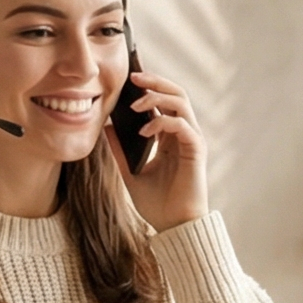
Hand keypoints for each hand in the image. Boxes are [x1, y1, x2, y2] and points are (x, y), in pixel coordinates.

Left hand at [116, 69, 209, 230]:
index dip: (149, 86)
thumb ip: (120, 150)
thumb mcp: (130, 172)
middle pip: (175, 94)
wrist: (173, 227)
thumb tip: (105, 127)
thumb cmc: (157, 203)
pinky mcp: (196, 150)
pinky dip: (162, 123)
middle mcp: (183, 134)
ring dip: (157, 97)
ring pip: (181, 102)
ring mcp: (191, 140)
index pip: (163, 101)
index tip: (129, 77)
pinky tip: (144, 132)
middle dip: (154, 81)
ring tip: (136, 103)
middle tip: (133, 76)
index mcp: (170, 137)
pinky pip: (182, 125)